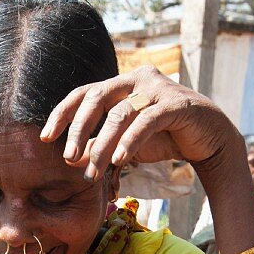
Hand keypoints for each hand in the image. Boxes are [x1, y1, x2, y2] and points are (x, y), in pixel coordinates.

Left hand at [41, 66, 239, 181]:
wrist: (207, 139)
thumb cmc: (163, 137)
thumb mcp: (126, 143)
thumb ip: (101, 145)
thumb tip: (73, 158)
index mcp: (121, 84)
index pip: (84, 93)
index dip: (63, 113)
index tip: (45, 138)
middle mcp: (137, 79)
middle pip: (97, 98)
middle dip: (78, 129)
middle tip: (68, 158)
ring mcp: (157, 89)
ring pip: (120, 116)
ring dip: (102, 147)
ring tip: (93, 173)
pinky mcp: (175, 104)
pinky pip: (146, 122)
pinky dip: (130, 142)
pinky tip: (120, 162)